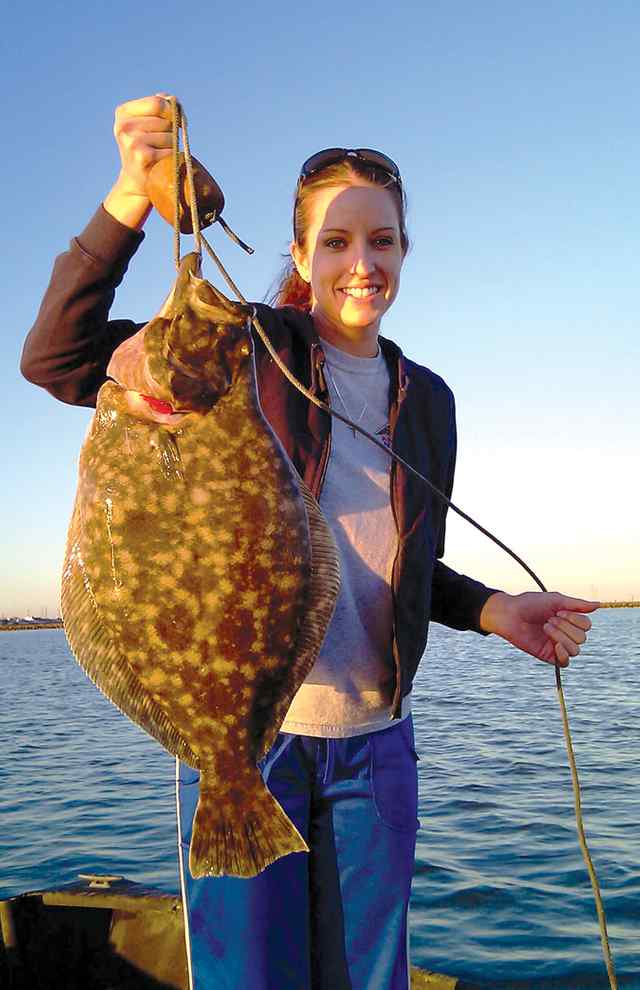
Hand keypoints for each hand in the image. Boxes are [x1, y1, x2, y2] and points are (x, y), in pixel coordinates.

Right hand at [103, 93, 173, 228]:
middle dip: (170, 130)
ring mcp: (132, 142)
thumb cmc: (147, 148)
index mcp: (123, 113)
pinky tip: (160, 163)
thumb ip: (160, 106)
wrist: (137, 182)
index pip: (158, 103)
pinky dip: (171, 156)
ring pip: (170, 135)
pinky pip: (171, 150)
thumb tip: (172, 99)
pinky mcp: (142, 157)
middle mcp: (124, 126)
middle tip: (160, 144)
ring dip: (171, 145)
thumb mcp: (147, 123)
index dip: (171, 111)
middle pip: (165, 119)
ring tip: (158, 154)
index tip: (173, 120)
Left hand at [479, 591, 599, 667]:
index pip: (586, 625)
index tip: (558, 611)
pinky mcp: (547, 655)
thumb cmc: (530, 604)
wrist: (509, 614)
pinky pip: (565, 662)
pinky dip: (563, 654)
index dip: (575, 619)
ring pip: (576, 649)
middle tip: (549, 619)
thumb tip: (599, 605)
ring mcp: (557, 645)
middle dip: (566, 627)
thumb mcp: (555, 600)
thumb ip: (577, 604)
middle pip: (582, 638)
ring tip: (545, 627)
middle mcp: (565, 633)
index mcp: (568, 620)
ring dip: (561, 636)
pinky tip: (555, 645)